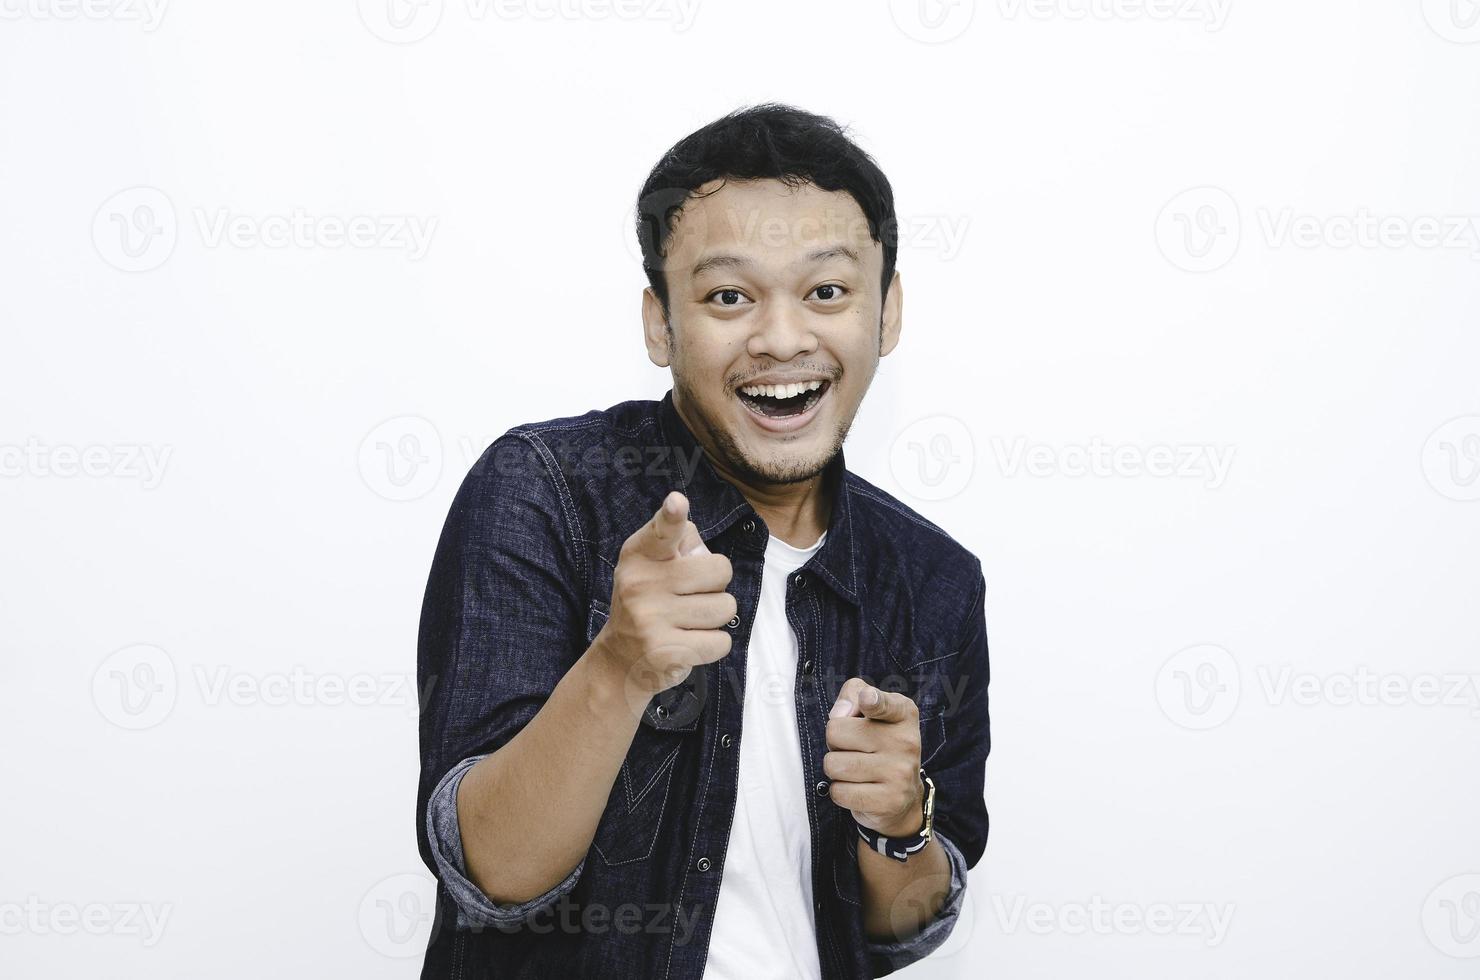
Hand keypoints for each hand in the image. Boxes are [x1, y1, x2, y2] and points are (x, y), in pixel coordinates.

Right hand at [594, 491, 735, 701]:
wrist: (620, 660)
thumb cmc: (649, 601)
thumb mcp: (653, 565)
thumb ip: (682, 544)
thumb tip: (704, 552)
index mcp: (640, 555)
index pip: (661, 531)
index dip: (671, 516)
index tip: (677, 503)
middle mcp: (641, 584)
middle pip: (720, 570)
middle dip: (716, 585)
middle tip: (690, 597)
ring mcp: (651, 620)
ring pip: (726, 608)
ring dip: (716, 617)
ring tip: (689, 621)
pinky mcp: (666, 652)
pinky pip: (722, 641)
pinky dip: (714, 644)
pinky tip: (690, 642)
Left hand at [824, 678, 925, 837]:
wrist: (903, 796)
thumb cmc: (877, 743)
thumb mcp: (869, 710)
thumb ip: (852, 695)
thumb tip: (838, 714)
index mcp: (903, 713)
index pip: (883, 704)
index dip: (872, 700)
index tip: (867, 700)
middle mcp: (906, 741)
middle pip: (835, 733)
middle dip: (834, 743)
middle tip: (853, 750)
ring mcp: (900, 773)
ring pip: (834, 765)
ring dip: (835, 770)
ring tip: (855, 769)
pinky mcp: (890, 801)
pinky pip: (839, 792)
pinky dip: (840, 792)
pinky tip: (858, 789)